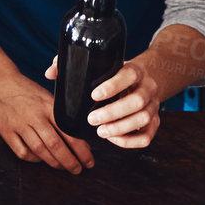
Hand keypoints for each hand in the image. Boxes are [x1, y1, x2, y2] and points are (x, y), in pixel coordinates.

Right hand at [0, 69, 92, 172]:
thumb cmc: (25, 90)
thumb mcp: (45, 96)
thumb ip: (59, 115)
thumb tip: (78, 138)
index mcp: (47, 106)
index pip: (68, 131)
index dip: (81, 150)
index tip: (88, 160)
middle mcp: (34, 116)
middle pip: (55, 144)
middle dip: (69, 161)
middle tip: (78, 169)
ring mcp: (19, 124)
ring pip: (40, 150)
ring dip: (54, 162)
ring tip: (63, 167)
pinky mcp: (6, 132)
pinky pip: (22, 152)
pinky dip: (34, 159)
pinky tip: (40, 159)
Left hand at [47, 52, 163, 148]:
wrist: (152, 75)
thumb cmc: (119, 72)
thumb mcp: (105, 63)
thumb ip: (77, 65)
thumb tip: (50, 73)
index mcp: (135, 70)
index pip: (128, 74)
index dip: (113, 85)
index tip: (94, 95)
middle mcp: (148, 87)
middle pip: (137, 101)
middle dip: (113, 112)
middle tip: (91, 119)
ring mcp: (153, 105)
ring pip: (143, 119)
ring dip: (121, 128)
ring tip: (101, 132)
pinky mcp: (155, 120)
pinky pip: (147, 136)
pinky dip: (131, 141)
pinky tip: (114, 139)